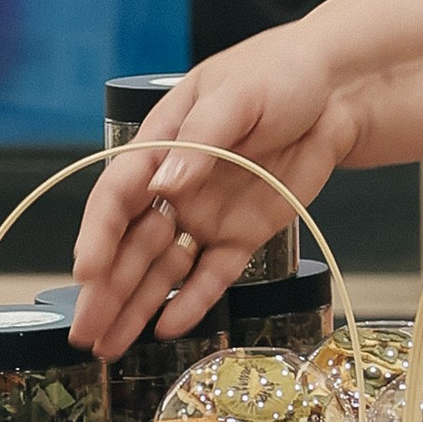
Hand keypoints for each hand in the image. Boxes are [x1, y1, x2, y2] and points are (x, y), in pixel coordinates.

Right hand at [69, 0, 422, 355]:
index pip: (118, 196)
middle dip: (106, 289)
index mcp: (161, 145)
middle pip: (132, 244)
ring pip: (164, 268)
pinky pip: (213, 273)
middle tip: (85, 333)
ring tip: (108, 347)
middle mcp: (175, 187)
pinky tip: (166, 328)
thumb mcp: (237, 96)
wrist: (337, 90)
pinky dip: (192, 300)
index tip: (87, 271)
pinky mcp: (244, 234)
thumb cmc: (278, 74)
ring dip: (136, 305)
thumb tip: (165, 182)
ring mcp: (208, 214)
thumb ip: (201, 140)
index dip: (98, 235)